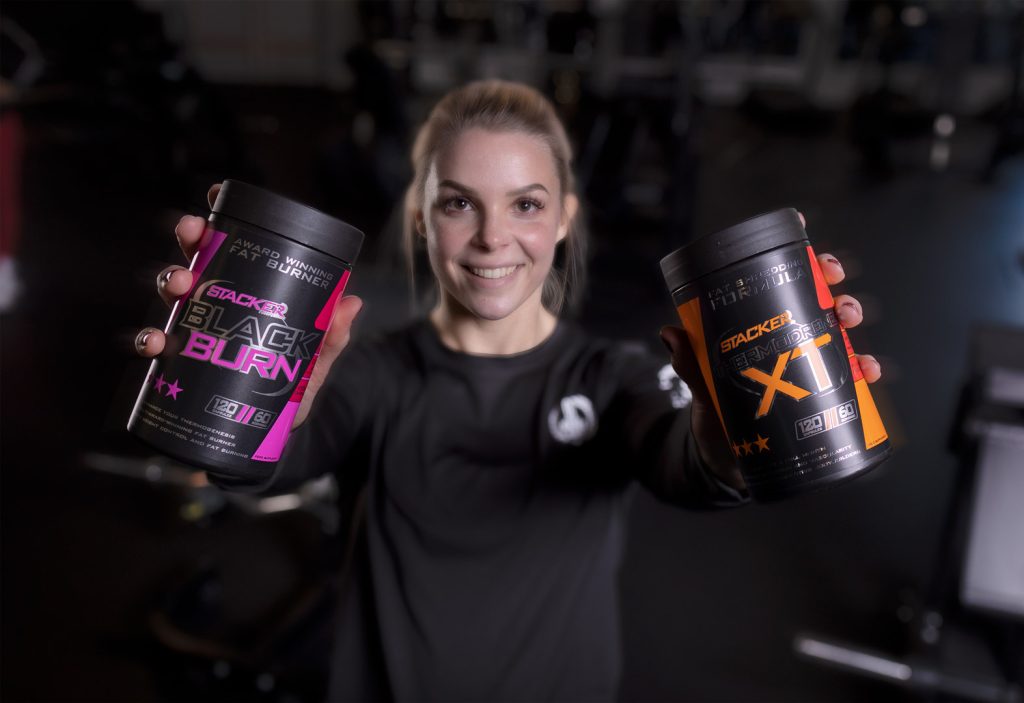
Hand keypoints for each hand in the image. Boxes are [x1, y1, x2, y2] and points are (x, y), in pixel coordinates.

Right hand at [134, 183, 362, 428]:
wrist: (271, 438)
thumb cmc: (289, 388)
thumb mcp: (314, 362)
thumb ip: (331, 337)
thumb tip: (351, 303)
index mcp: (245, 293)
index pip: (230, 249)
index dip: (218, 219)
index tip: (214, 196)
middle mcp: (213, 305)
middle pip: (195, 260)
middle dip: (190, 240)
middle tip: (194, 233)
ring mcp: (191, 332)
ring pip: (171, 295)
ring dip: (170, 281)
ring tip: (181, 285)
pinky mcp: (174, 366)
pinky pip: (154, 347)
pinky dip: (148, 341)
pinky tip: (155, 343)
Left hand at [659, 221, 881, 489]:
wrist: (729, 460)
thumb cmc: (716, 413)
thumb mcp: (701, 386)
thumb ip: (688, 362)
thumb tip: (670, 333)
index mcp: (757, 324)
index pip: (774, 279)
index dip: (791, 252)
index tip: (799, 229)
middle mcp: (786, 336)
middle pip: (814, 296)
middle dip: (830, 281)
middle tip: (833, 282)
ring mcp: (806, 362)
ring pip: (836, 328)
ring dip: (849, 317)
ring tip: (847, 321)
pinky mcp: (822, 391)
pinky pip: (850, 373)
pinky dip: (864, 369)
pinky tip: (868, 371)